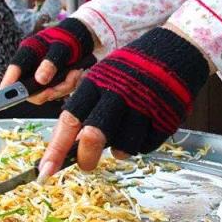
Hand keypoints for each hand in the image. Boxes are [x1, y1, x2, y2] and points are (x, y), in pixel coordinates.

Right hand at [0, 18, 93, 103]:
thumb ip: (51, 62)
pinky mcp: (51, 83)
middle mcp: (31, 66)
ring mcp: (40, 77)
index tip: (3, 92)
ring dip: (63, 88)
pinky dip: (68, 86)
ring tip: (75, 73)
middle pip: (29, 90)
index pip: (15, 67)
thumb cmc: (69, 37)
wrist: (82, 38)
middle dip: (48, 91)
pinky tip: (75, 73)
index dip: (8, 82)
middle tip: (62, 85)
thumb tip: (40, 80)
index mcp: (28, 52)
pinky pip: (57, 93)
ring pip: (45, 94)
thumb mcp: (62, 47)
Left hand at [37, 28, 209, 177]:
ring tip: (122, 139)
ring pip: (123, 147)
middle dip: (86, 158)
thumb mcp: (104, 77)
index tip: (45, 172)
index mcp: (96, 83)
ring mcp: (143, 106)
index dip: (55, 149)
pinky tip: (143, 129)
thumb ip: (87, 107)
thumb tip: (67, 142)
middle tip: (86, 165)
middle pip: (94, 137)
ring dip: (118, 151)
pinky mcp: (165, 118)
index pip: (69, 120)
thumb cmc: (132, 68)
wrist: (177, 49)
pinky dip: (141, 145)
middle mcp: (118, 94)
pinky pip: (147, 146)